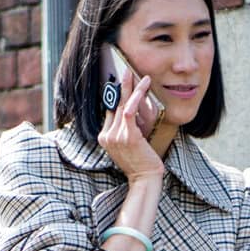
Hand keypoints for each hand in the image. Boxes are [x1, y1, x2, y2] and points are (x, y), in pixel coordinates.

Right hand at [97, 66, 163, 183]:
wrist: (145, 178)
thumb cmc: (141, 163)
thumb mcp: (130, 144)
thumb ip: (126, 129)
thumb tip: (130, 111)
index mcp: (105, 138)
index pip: (110, 111)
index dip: (117, 96)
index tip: (123, 83)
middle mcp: (107, 136)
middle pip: (114, 105)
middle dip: (121, 87)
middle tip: (126, 71)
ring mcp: (115, 136)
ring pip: (122, 105)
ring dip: (132, 88)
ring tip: (140, 76)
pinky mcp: (127, 136)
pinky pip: (129, 111)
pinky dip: (136, 97)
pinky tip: (143, 87)